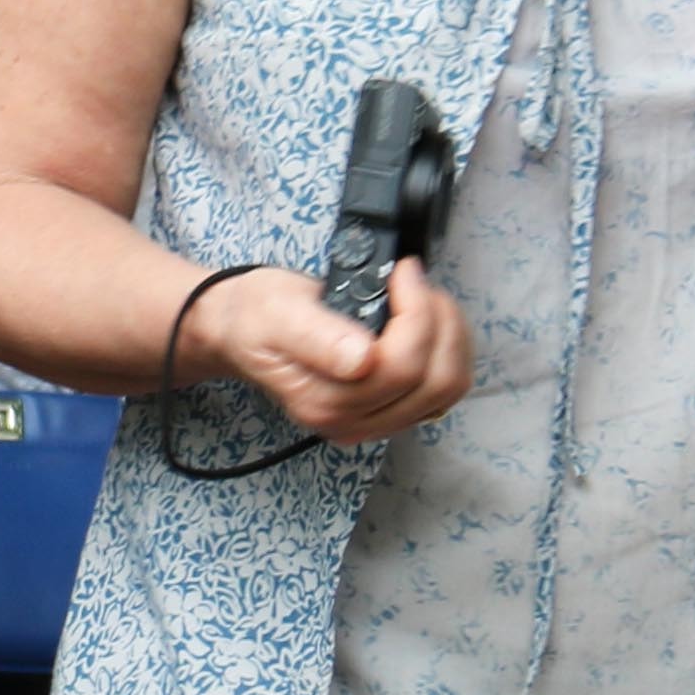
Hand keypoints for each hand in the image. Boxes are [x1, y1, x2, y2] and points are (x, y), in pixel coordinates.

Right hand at [184, 259, 472, 442]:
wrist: (243, 330)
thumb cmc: (258, 315)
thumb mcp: (277, 312)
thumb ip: (317, 337)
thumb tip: (361, 360)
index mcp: (324, 401)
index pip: (400, 367)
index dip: (416, 313)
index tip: (402, 272)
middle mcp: (351, 422)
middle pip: (433, 382)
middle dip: (439, 322)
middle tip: (416, 281)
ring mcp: (373, 422)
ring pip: (447, 389)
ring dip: (451, 337)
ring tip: (425, 299)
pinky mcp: (389, 413)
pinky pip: (444, 391)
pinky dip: (449, 351)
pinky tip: (429, 324)